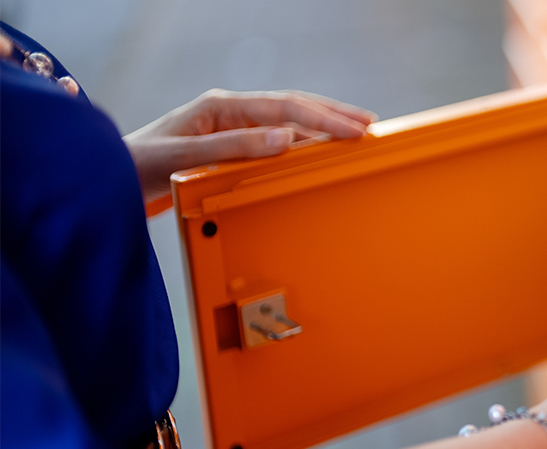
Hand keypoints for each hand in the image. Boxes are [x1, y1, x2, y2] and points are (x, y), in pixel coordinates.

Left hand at [123, 89, 376, 201]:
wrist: (110, 179)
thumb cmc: (139, 165)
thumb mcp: (185, 158)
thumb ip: (235, 148)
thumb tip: (285, 139)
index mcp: (219, 105)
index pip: (283, 106)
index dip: (322, 117)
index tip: (353, 130)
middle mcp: (229, 111)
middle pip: (293, 106)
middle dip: (333, 114)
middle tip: (370, 125)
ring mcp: (232, 127)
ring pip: (288, 121)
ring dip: (323, 127)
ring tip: (356, 134)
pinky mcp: (233, 146)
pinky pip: (277, 140)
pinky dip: (305, 144)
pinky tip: (323, 150)